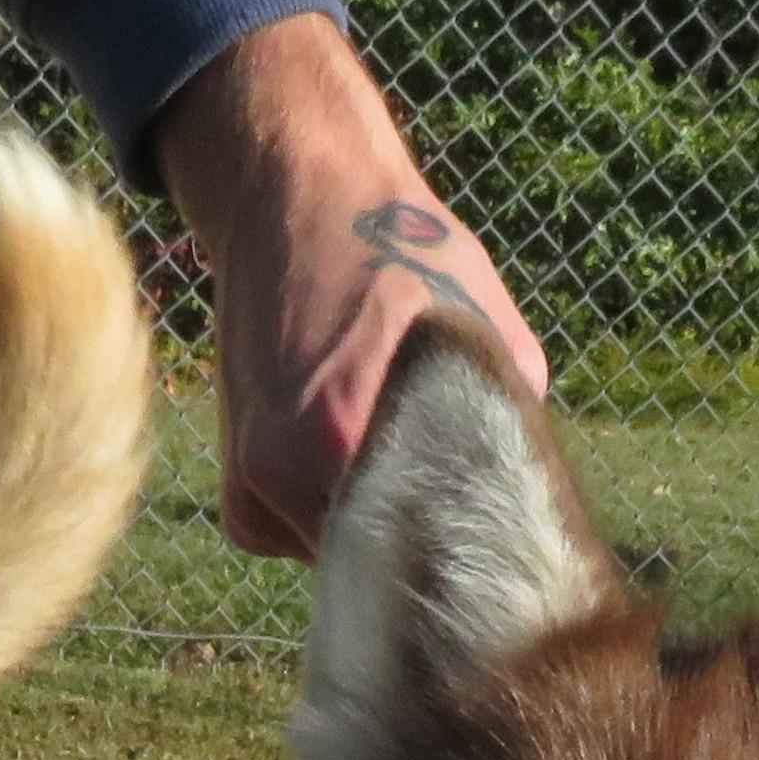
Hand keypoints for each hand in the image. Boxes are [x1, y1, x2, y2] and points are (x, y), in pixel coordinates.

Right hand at [149, 12, 550, 560]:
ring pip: (334, 556)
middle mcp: (282, 479)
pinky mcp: (238, 488)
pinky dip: (322, 511)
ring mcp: (251, 487)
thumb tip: (521, 497)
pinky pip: (296, 538)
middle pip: (374, 564)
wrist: (292, 195)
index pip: (415, 556)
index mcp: (337, 447)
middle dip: (411, 536)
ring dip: (366, 521)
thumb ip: (501, 424)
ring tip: (389, 445)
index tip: (481, 524)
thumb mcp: (486, 331)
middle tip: (446, 485)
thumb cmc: (401, 251)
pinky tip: (341, 450)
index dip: (456, 545)